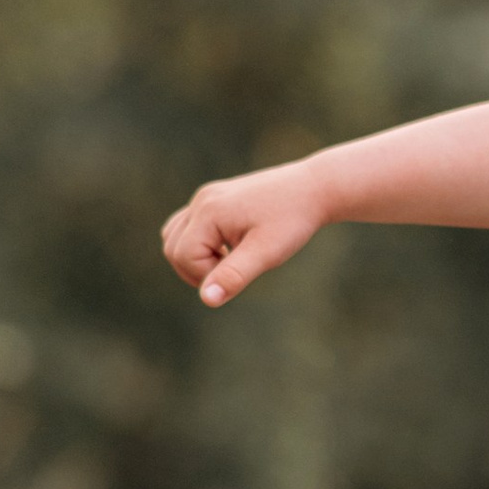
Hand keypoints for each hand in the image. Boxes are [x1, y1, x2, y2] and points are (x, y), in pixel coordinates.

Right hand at [162, 162, 324, 307]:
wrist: (315, 188)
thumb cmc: (293, 220)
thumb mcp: (266, 252)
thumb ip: (234, 275)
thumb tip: (207, 300)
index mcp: (209, 212)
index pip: (183, 257)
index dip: (207, 276)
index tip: (242, 272)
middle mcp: (202, 200)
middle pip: (173, 248)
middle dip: (198, 269)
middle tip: (236, 269)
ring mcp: (206, 196)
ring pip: (175, 236)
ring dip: (195, 257)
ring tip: (232, 258)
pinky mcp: (215, 197)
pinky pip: (189, 225)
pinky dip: (200, 242)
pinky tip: (231, 246)